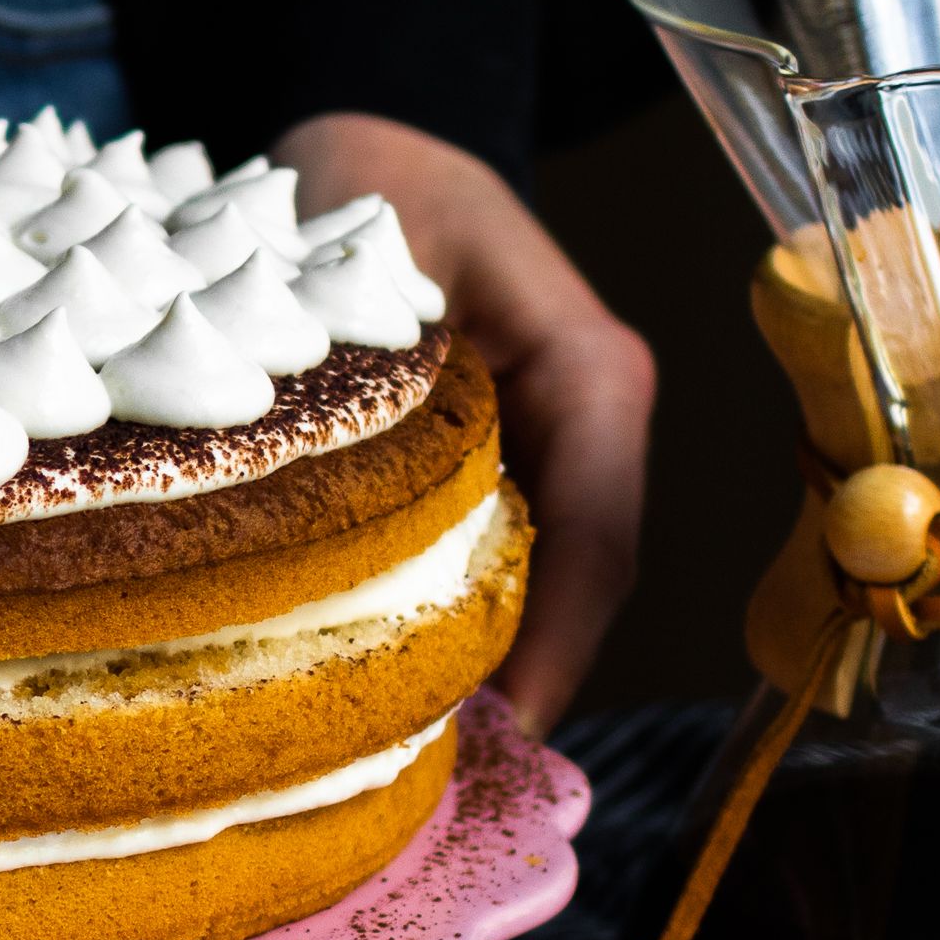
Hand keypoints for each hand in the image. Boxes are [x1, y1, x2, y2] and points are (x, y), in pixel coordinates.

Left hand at [267, 112, 653, 731]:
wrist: (349, 159)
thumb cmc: (355, 193)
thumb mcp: (363, 263)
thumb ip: (371, 385)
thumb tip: (342, 525)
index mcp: (588, 367)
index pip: (598, 534)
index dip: (558, 644)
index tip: (507, 733)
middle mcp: (591, 418)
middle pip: (578, 581)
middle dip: (518, 680)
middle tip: (441, 779)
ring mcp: (555, 448)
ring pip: (540, 581)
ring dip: (485, 663)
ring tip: (410, 759)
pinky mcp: (506, 469)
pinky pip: (494, 559)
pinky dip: (451, 622)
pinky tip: (385, 688)